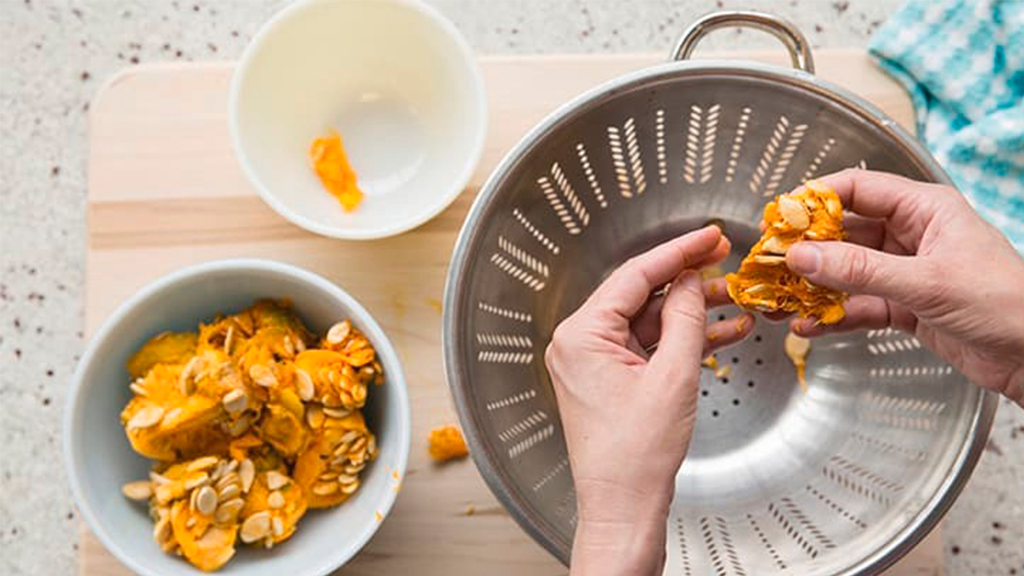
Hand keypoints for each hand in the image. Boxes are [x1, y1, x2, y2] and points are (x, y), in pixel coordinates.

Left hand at [545, 225, 754, 575]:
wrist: (624, 508)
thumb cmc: (635, 456)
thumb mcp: (673, 377)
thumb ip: (685, 320)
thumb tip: (691, 281)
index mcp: (581, 335)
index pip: (634, 275)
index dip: (678, 251)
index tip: (709, 236)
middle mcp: (578, 343)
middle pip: (639, 294)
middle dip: (687, 280)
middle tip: (723, 258)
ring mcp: (591, 362)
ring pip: (647, 321)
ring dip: (689, 312)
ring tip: (733, 299)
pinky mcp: (607, 380)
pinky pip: (646, 347)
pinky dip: (679, 341)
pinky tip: (719, 332)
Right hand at [785, 169, 1023, 404]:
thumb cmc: (1006, 304)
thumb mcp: (927, 283)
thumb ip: (861, 270)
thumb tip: (804, 256)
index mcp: (925, 209)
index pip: (858, 189)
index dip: (817, 199)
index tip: (782, 216)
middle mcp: (913, 235)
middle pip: (845, 232)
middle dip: (807, 249)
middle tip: (771, 264)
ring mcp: (907, 272)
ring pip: (847, 272)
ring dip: (814, 287)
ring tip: (780, 300)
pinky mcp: (906, 307)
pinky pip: (859, 305)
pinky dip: (834, 316)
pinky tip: (809, 326)